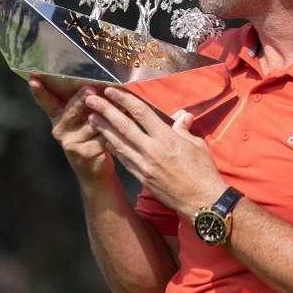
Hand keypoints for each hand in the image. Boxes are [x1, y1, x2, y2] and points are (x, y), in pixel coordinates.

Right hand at [29, 78, 113, 183]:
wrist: (94, 170)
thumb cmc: (89, 136)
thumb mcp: (81, 118)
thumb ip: (83, 102)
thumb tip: (98, 79)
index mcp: (58, 116)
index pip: (46, 101)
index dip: (39, 91)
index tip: (33, 79)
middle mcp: (60, 128)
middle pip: (72, 109)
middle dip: (81, 98)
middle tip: (90, 89)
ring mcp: (71, 141)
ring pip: (91, 121)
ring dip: (106, 110)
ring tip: (118, 100)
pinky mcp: (86, 151)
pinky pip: (103, 133)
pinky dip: (115, 125)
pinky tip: (125, 117)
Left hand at [84, 87, 226, 218]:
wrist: (201, 202)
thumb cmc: (202, 171)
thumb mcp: (197, 145)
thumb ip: (184, 128)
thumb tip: (182, 115)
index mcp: (166, 138)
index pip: (141, 113)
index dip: (124, 99)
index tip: (111, 90)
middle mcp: (151, 150)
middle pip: (123, 126)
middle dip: (105, 110)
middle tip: (90, 99)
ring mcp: (144, 165)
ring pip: (118, 143)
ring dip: (103, 128)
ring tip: (91, 117)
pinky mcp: (141, 177)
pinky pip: (123, 159)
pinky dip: (113, 147)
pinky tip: (105, 140)